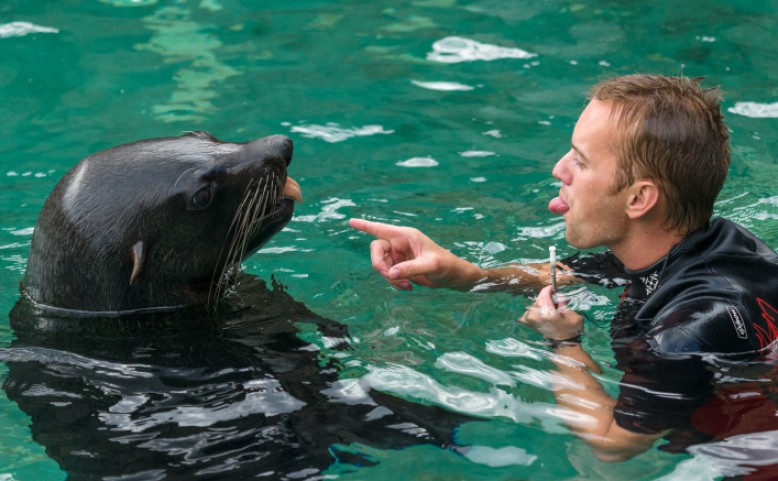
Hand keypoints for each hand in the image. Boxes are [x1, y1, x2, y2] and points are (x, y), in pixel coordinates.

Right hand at [348, 218, 482, 289]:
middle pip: (376, 250)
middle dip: (379, 265)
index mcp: (406, 236)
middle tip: (390, 276)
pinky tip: (408, 287)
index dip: (365, 226)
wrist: (452, 276)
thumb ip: (410, 268)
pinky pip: (388, 275)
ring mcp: (399, 256)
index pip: (381, 229)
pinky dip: (394, 282)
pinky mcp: (401, 268)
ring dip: (389, 277)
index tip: (351, 221)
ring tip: (406, 285)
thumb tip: (391, 273)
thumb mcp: (430, 265)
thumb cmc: (445, 265)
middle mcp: (399, 244)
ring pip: (381, 265)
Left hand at [519, 285, 582, 340]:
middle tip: (555, 302)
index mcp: (547, 314)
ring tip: (551, 310)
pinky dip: (536, 310)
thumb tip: (558, 297)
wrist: (563, 344)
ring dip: (542, 305)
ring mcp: (529, 320)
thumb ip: (564, 303)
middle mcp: (535, 316)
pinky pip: (529, 310)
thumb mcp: (573, 315)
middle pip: (539, 299)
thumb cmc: (570, 329)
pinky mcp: (527, 322)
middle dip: (547, 299)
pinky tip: (543, 314)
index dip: (548, 289)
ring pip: (535, 304)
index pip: (544, 295)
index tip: (552, 288)